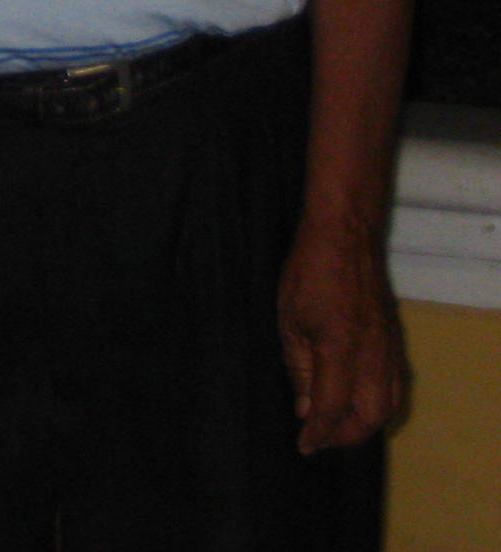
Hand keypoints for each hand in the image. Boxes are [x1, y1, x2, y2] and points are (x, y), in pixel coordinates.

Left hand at [279, 219, 407, 451]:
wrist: (345, 238)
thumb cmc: (307, 273)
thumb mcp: (289, 320)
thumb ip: (299, 368)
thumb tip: (305, 409)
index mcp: (341, 350)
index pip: (334, 408)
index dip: (319, 432)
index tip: (304, 446)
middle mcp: (373, 355)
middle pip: (372, 416)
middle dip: (346, 435)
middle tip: (319, 438)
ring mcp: (389, 349)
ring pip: (390, 404)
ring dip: (366, 423)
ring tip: (336, 425)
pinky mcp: (394, 341)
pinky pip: (395, 386)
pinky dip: (379, 404)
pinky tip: (356, 401)